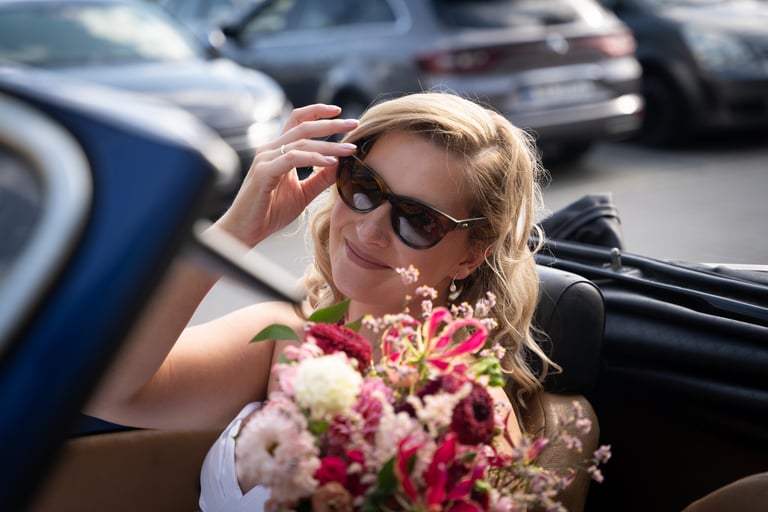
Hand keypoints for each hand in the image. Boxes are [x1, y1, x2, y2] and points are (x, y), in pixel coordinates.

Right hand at [215, 104, 358, 245]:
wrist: (245, 231)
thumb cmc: (270, 212)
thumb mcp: (303, 193)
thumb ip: (321, 179)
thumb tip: (342, 165)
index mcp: (278, 151)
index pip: (298, 122)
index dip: (318, 113)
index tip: (340, 113)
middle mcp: (270, 150)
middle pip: (302, 126)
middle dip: (330, 124)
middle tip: (354, 123)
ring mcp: (265, 159)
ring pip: (300, 142)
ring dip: (328, 145)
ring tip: (349, 149)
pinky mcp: (264, 173)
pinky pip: (292, 159)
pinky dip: (313, 158)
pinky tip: (330, 163)